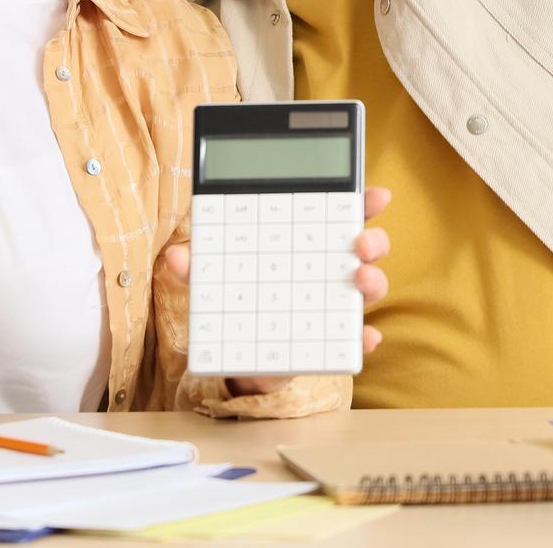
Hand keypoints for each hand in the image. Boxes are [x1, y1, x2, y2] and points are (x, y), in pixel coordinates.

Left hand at [162, 185, 392, 393]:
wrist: (239, 356)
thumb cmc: (236, 300)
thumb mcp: (214, 281)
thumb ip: (199, 268)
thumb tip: (177, 255)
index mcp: (307, 242)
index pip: (339, 213)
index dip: (362, 201)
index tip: (376, 195)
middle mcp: (329, 268)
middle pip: (365, 246)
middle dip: (374, 240)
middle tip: (361, 243)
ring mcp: (335, 304)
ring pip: (369, 286)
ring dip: (373, 281)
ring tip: (360, 281)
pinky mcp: (333, 340)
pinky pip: (356, 337)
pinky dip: (364, 337)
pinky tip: (365, 337)